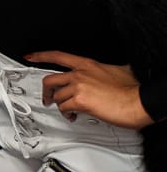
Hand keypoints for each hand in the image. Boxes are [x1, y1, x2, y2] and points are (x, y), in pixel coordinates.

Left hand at [28, 51, 153, 129]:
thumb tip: (111, 72)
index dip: (41, 56)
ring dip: (60, 105)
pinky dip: (66, 114)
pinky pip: (64, 108)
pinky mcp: (80, 101)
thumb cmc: (133, 89)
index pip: (58, 56)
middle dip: (46, 91)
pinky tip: (73, 115)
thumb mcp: (120, 70)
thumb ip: (108, 70)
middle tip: (48, 97)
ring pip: (57, 96)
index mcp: (88, 64)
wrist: (140, 101)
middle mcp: (80, 74)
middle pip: (50, 79)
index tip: (30, 56)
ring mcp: (79, 87)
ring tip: (68, 110)